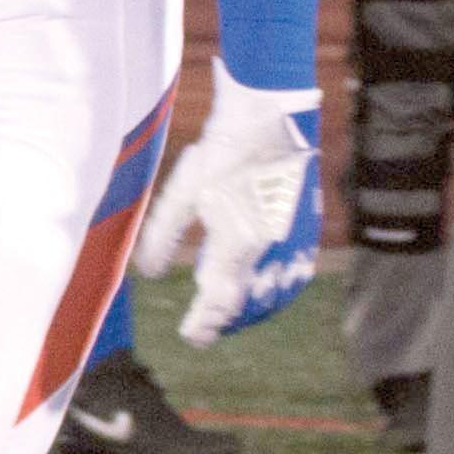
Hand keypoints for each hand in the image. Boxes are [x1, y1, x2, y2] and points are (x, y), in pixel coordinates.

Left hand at [133, 68, 326, 338]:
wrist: (271, 118)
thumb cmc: (220, 150)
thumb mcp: (183, 191)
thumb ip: (162, 235)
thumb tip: (147, 273)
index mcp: (238, 238)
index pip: (219, 297)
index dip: (204, 322)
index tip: (188, 335)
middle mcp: (270, 246)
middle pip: (248, 304)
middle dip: (223, 321)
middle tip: (200, 330)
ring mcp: (293, 240)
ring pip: (274, 295)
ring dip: (249, 312)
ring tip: (223, 317)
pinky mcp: (306, 229)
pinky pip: (293, 276)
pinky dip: (273, 294)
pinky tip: (257, 293)